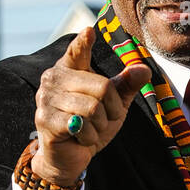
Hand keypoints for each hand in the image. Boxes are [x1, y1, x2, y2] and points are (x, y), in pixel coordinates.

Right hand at [31, 26, 151, 185]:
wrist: (69, 157)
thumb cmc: (90, 125)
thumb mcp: (113, 104)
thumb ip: (126, 86)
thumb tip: (143, 70)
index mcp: (70, 68)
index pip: (77, 51)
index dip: (84, 43)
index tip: (89, 31)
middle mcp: (54, 79)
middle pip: (101, 87)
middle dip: (111, 110)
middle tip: (102, 120)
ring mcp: (47, 99)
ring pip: (92, 108)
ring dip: (100, 125)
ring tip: (89, 129)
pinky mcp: (45, 120)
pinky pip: (82, 125)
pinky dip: (89, 137)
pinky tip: (80, 139)